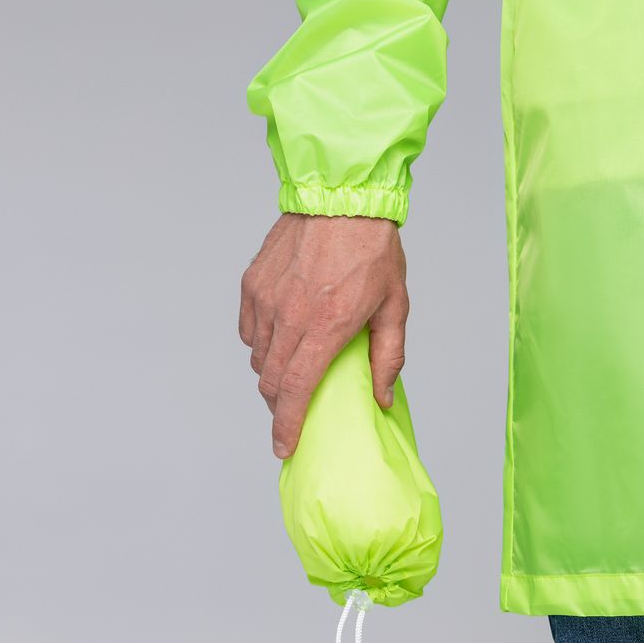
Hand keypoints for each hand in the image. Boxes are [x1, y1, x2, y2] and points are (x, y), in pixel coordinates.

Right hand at [239, 213, 408, 457]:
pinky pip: (248, 331)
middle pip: (271, 381)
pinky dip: (261, 344)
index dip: (286, 426)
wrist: (342, 196)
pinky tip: (281, 338)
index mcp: (325, 327)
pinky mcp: (252, 284)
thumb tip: (382, 398)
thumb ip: (388, 357)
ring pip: (258, 358)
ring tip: (292, 371)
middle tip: (292, 412)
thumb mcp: (395, 306)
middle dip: (279, 406)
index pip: (295, 391)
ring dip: (272, 375)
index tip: (284, 447)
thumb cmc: (373, 249)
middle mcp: (289, 317)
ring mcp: (266, 300)